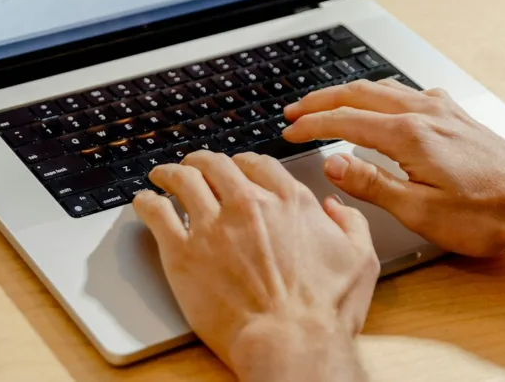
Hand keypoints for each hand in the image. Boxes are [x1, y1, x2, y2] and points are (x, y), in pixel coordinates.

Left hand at [133, 151, 376, 380]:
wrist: (291, 343)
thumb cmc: (324, 312)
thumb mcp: (360, 260)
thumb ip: (350, 223)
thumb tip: (335, 207)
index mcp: (289, 201)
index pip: (257, 163)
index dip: (242, 163)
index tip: (235, 169)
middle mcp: (248, 204)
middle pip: (215, 164)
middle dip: (202, 161)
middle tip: (194, 166)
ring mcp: (212, 225)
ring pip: (182, 179)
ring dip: (170, 172)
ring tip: (163, 175)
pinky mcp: (182, 251)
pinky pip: (155, 212)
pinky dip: (146, 201)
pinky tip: (144, 201)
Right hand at [282, 79, 504, 256]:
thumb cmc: (486, 214)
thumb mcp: (419, 211)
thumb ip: (370, 183)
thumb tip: (332, 162)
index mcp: (408, 135)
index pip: (343, 121)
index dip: (310, 126)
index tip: (289, 132)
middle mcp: (424, 113)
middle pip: (357, 93)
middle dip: (320, 100)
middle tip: (294, 111)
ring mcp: (441, 110)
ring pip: (382, 87)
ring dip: (347, 94)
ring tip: (326, 104)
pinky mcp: (455, 115)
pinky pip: (407, 92)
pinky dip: (379, 94)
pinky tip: (380, 105)